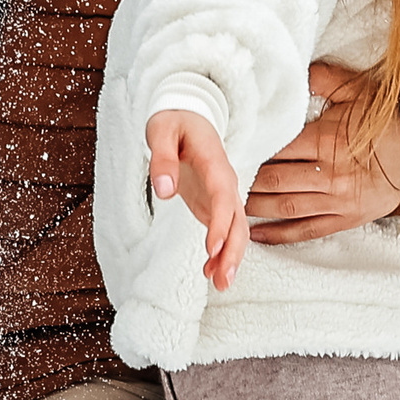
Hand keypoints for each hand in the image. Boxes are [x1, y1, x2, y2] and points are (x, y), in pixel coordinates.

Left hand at [146, 109, 246, 290]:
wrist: (189, 114)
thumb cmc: (174, 121)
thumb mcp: (160, 130)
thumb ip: (161, 158)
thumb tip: (164, 190)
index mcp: (215, 162)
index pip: (223, 195)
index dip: (220, 223)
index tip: (212, 248)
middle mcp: (225, 181)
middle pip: (238, 220)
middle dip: (232, 250)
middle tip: (221, 279)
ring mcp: (223, 194)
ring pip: (237, 229)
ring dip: (231, 257)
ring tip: (219, 284)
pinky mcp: (215, 203)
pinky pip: (225, 230)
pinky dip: (221, 252)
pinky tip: (210, 272)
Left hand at [244, 61, 399, 243]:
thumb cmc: (388, 122)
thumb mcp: (359, 91)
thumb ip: (323, 78)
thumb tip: (293, 68)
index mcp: (329, 141)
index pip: (278, 148)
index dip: (251, 149)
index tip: (227, 148)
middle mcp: (330, 175)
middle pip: (274, 181)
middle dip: (244, 181)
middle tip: (218, 179)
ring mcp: (337, 202)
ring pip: (284, 208)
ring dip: (253, 208)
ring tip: (227, 205)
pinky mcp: (344, 220)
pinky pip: (305, 231)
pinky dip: (277, 235)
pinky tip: (254, 233)